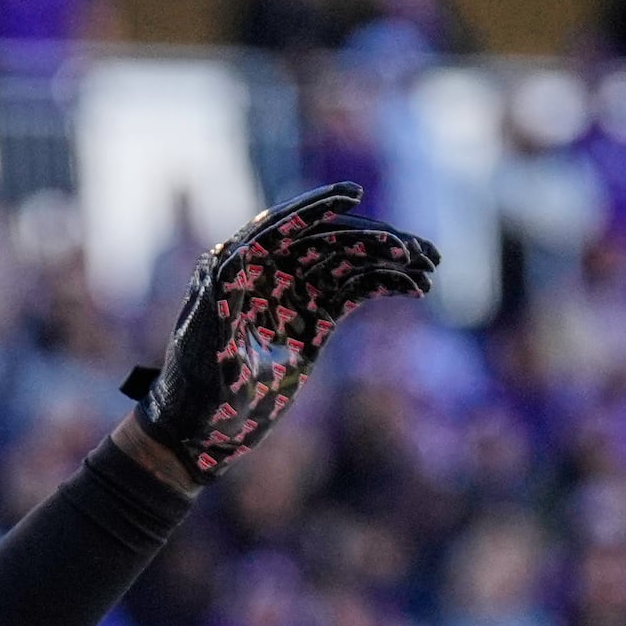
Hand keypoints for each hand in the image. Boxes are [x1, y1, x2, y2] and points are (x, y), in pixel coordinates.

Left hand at [123, 183, 436, 482]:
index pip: (282, 227)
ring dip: (389, 259)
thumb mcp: (207, 350)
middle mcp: (267, 273)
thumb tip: (227, 258)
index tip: (352, 194)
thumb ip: (219, 306)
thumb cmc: (197, 393)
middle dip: (372, 239)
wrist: (203, 431)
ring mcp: (294, 294)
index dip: (316, 208)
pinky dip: (385, 285)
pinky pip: (355, 290)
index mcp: (236, 269)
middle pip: (326, 239)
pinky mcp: (313, 318)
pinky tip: (416, 287)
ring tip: (428, 267)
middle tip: (414, 250)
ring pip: (348, 261)